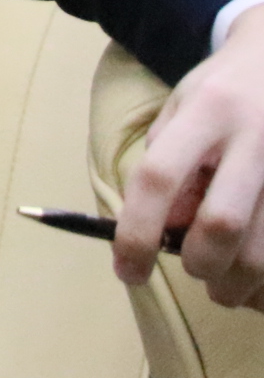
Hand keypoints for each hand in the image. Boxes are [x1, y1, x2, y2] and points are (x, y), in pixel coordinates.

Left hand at [117, 6, 263, 307]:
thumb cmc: (223, 92)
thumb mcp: (180, 112)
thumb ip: (166, 168)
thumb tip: (163, 231)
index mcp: (207, 112)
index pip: (160, 178)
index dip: (137, 232)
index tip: (127, 270)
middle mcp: (255, 138)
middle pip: (222, 223)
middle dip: (200, 263)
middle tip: (194, 270)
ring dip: (239, 283)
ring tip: (225, 285)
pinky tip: (254, 279)